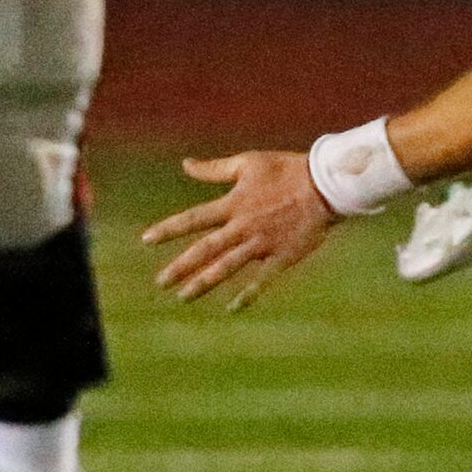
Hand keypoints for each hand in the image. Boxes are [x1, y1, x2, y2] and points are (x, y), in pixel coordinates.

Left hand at [142, 151, 337, 309]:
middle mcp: (243, 226)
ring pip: (227, 267)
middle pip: (206, 250)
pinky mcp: (282, 256)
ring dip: (204, 282)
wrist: (324, 184)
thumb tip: (186, 165)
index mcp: (234, 203)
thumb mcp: (248, 163)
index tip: (146, 239)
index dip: (169, 229)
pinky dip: (248, 294)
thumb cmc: (286, 169)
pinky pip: (261, 279)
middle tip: (161, 282)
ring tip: (184, 296)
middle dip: (181, 267)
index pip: (194, 218)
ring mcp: (262, 243)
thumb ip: (215, 169)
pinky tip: (233, 308)